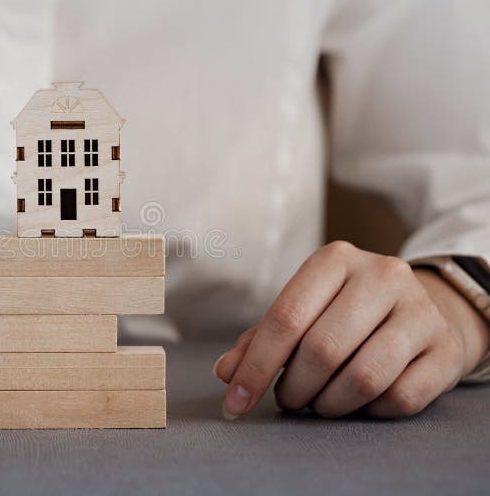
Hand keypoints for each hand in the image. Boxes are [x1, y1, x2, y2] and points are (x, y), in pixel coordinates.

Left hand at [212, 241, 489, 418]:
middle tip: (287, 399)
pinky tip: (359, 402)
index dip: (255, 367)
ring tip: (318, 402)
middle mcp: (381, 276)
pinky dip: (368, 412)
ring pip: (362, 378)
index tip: (235, 402)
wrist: (424, 311)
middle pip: (321, 350)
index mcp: (335, 260)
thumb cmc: (346, 313)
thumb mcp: (303, 311)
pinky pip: (398, 399)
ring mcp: (419, 311)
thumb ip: (259, 339)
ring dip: (328, 404)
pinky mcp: (445, 349)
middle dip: (293, 388)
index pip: (285, 318)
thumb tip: (226, 372)